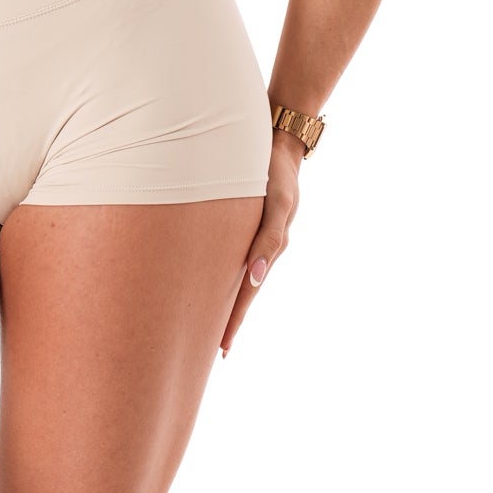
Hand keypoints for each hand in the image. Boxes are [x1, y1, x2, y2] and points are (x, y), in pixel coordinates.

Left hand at [219, 132, 306, 354]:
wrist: (279, 142)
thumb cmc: (276, 172)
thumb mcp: (278, 203)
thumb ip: (269, 240)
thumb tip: (254, 278)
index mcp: (268, 249)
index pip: (247, 294)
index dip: (234, 320)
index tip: (222, 348)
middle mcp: (260, 248)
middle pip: (243, 292)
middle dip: (230, 320)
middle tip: (218, 351)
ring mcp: (254, 237)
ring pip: (238, 277)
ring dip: (226, 300)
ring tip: (212, 324)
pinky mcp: (246, 224)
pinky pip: (234, 257)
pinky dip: (225, 276)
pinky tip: (213, 282)